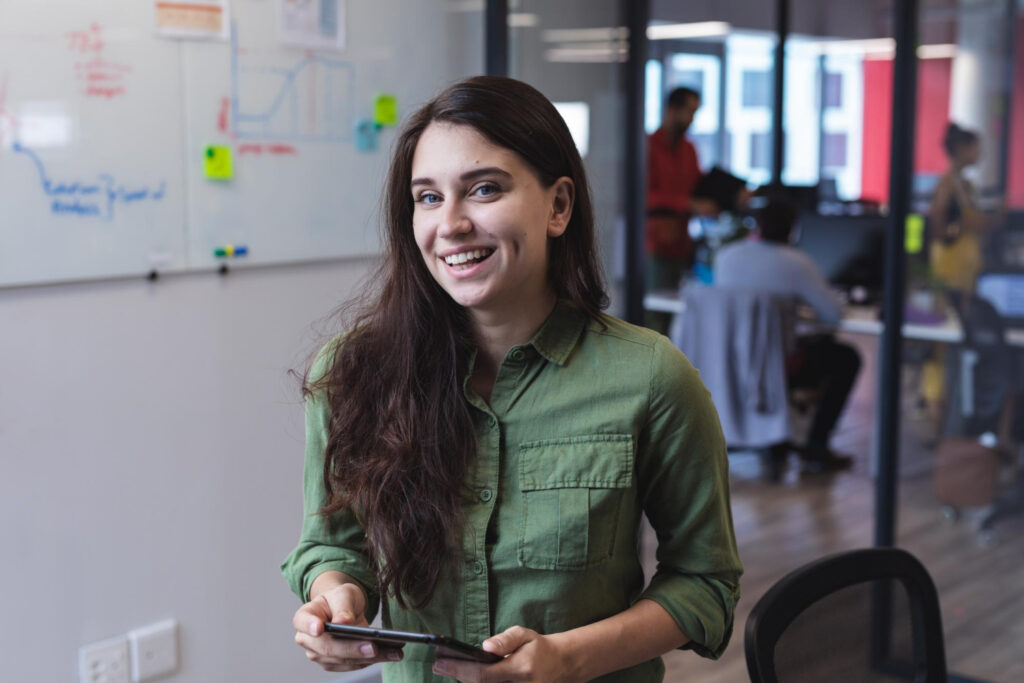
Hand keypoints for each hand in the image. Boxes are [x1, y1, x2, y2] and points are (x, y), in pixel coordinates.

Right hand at [292, 582, 401, 670]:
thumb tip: (342, 622)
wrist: (345, 608)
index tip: (319, 628)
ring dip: (370, 658)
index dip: (310, 626)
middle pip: (328, 648)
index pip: (303, 621)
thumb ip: (342, 606)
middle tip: (375, 647)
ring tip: (394, 651)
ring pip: (344, 660)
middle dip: (353, 649)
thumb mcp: (343, 594)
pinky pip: (354, 665)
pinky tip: (391, 654)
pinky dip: (374, 660)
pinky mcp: (336, 664)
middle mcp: (308, 639)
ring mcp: (320, 655)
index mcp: (305, 616)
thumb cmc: (340, 599)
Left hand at [431, 626, 578, 682]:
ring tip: (449, 668)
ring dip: (466, 681)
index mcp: (520, 670)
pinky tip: (466, 676)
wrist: (561, 666)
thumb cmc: (539, 648)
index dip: (458, 670)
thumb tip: (485, 647)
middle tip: (439, 665)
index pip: (482, 675)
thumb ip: (506, 640)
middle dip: (457, 676)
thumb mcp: (525, 635)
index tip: (439, 662)